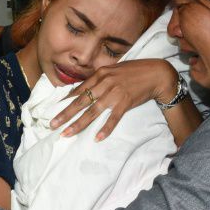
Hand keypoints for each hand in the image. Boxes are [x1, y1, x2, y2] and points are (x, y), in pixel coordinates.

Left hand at [51, 59, 178, 140]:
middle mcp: (104, 83)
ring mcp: (114, 93)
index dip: (66, 101)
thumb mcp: (114, 71)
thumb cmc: (135, 71)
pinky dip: (105, 129)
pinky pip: (112, 118)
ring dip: (78, 124)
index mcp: (100, 74)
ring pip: (92, 112)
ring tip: (66, 133)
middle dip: (65, 114)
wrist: (156, 74)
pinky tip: (97, 138)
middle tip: (53, 124)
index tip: (54, 109)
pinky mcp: (125, 102)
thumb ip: (100, 79)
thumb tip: (86, 89)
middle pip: (81, 102)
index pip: (79, 89)